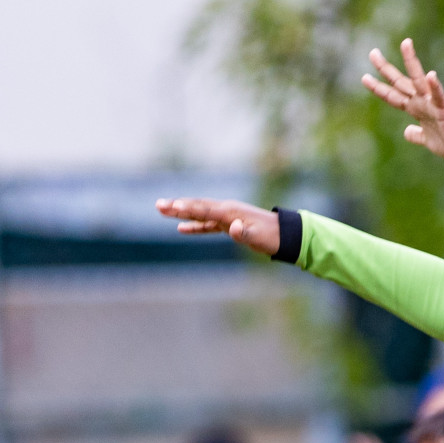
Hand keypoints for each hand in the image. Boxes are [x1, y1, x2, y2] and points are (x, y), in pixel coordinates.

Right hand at [156, 198, 279, 255]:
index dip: (187, 209)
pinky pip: (207, 224)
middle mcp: (226, 210)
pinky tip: (181, 228)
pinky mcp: (229, 224)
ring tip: (163, 210)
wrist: (285, 234)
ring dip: (181, 212)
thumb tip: (234, 228)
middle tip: (158, 205)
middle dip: (177, 206)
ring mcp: (227, 216)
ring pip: (200, 213)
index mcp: (230, 212)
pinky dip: (194, 226)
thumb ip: (244, 233)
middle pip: (197, 207)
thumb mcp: (258, 237)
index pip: (204, 209)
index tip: (170, 207)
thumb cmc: (271, 237)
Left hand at [361, 38, 443, 157]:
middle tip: (372, 53)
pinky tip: (432, 75)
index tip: (365, 77)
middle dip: (385, 68)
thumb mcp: (426, 139)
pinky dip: (435, 87)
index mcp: (416, 109)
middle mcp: (421, 102)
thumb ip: (416, 134)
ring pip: (419, 80)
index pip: (393, 95)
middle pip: (400, 82)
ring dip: (412, 61)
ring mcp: (432, 103)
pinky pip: (439, 96)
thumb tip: (407, 131)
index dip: (379, 87)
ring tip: (406, 43)